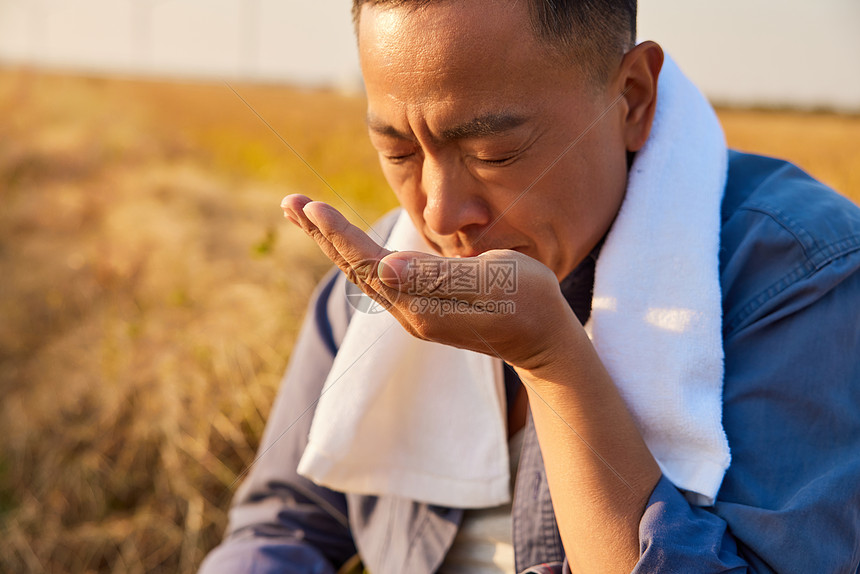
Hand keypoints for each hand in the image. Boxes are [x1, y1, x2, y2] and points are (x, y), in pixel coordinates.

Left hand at [281, 194, 578, 369]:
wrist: (544, 340)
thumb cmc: (529, 302)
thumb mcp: (494, 282)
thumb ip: (441, 276)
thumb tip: (386, 268)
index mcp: (422, 305)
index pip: (369, 264)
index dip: (339, 234)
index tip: (311, 206)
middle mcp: (409, 313)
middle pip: (355, 269)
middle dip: (321, 234)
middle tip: (290, 201)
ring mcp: (413, 313)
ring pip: (362, 274)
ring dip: (331, 244)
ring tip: (305, 216)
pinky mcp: (421, 308)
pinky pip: (378, 278)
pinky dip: (354, 254)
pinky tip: (344, 243)